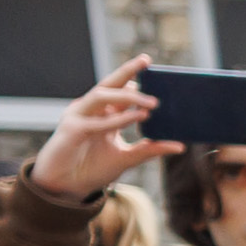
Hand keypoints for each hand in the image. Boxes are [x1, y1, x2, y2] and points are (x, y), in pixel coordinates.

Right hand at [28, 60, 173, 200]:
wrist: (65, 185)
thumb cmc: (92, 168)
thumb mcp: (127, 158)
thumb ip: (150, 149)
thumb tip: (180, 146)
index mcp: (104, 114)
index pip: (121, 92)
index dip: (137, 81)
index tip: (158, 74)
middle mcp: (92, 110)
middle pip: (109, 84)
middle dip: (127, 71)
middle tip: (146, 60)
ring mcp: (79, 117)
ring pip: (101, 96)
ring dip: (126, 96)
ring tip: (153, 102)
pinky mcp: (71, 129)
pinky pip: (96, 122)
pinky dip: (117, 119)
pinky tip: (138, 117)